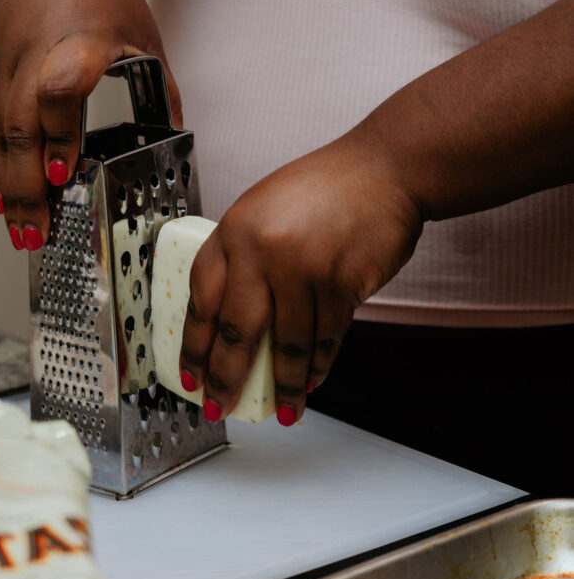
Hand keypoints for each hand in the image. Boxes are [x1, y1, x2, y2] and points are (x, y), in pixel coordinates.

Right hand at [0, 0, 180, 249]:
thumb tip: (175, 145)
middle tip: (40, 232)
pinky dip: (3, 165)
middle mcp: (37, 54)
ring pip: (4, 134)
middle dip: (29, 188)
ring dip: (11, 187)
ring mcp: (9, 62)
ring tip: (25, 232)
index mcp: (82, 41)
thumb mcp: (146, 40)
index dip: (58, 133)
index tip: (63, 173)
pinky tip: (10, 200)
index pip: (60, 87)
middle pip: (22, 126)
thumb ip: (162, 94)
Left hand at [179, 135, 422, 424]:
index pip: (201, 299)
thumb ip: (243, 259)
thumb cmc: (325, 188)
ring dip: (285, 385)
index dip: (195, 345)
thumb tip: (230, 322)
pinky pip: (325, 338)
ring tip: (282, 409)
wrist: (385, 170)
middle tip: (223, 405)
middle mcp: (263, 250)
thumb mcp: (263, 211)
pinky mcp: (342, 284)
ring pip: (288, 344)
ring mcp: (303, 268)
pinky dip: (318, 366)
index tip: (192, 375)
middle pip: (238, 332)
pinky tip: (312, 382)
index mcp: (234, 230)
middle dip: (228, 378)